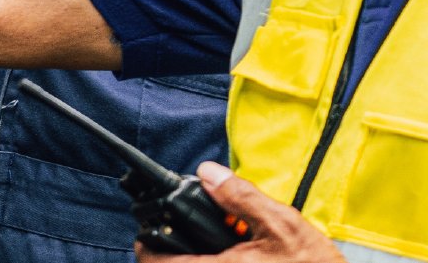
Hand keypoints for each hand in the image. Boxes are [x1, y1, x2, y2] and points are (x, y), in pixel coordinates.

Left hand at [135, 164, 340, 262]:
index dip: (147, 248)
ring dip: (197, 257)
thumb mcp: (281, 224)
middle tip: (181, 234)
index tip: (146, 236)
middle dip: (174, 252)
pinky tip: (238, 254)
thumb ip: (241, 197)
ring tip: (219, 241)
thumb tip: (207, 173)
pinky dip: (217, 261)